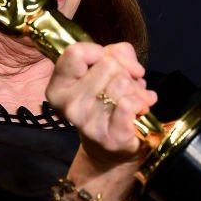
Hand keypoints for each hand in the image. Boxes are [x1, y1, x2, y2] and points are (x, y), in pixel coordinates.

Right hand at [46, 42, 156, 170]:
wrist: (112, 149)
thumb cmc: (107, 103)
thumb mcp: (106, 71)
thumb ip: (116, 54)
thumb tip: (130, 63)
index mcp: (59, 87)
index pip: (75, 53)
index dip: (99, 51)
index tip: (110, 61)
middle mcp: (68, 105)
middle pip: (107, 64)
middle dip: (124, 71)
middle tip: (126, 85)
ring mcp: (87, 122)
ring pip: (122, 82)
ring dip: (136, 87)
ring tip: (134, 97)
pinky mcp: (109, 136)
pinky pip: (130, 103)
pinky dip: (141, 101)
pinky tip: (140, 108)